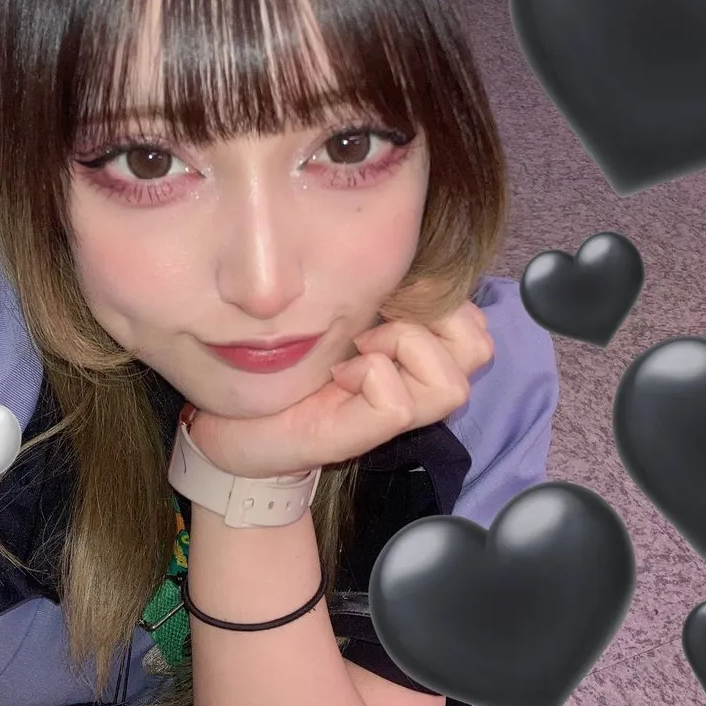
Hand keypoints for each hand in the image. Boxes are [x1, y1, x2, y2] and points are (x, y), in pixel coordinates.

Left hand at [186, 299, 494, 477]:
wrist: (227, 418)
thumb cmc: (281, 360)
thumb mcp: (339, 306)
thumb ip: (384, 286)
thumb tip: (420, 267)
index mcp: (413, 348)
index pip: (475, 320)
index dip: (443, 295)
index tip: (388, 292)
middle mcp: (412, 383)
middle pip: (478, 348)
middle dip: (430, 319)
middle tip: (374, 322)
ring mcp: (389, 416)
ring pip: (450, 386)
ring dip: (402, 349)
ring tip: (358, 350)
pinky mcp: (357, 437)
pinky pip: (396, 403)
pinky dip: (368, 376)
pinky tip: (336, 375)